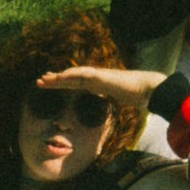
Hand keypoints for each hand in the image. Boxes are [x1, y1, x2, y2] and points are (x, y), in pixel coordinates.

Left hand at [36, 62, 164, 96]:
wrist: (149, 89)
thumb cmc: (138, 95)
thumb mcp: (121, 102)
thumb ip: (114, 104)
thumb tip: (114, 115)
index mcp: (98, 84)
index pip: (76, 84)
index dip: (63, 84)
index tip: (51, 86)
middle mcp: (96, 78)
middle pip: (71, 78)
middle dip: (55, 80)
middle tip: (40, 81)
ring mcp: (99, 75)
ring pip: (73, 75)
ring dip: (59, 77)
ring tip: (45, 79)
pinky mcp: (102, 76)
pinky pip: (83, 74)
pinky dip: (71, 75)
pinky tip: (61, 76)